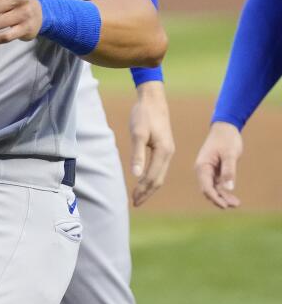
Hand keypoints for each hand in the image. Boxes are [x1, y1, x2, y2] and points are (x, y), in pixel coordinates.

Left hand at [128, 80, 174, 205]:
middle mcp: (168, 154)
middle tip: (135, 203)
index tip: (134, 200)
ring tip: (138, 196)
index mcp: (164, 152)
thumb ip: (137, 154)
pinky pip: (158, 167)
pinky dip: (151, 176)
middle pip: (158, 179)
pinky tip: (143, 179)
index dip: (143, 190)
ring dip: (149, 186)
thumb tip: (136, 175)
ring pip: (160, 174)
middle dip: (147, 192)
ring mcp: (167, 151)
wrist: (153, 100)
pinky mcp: (164, 147)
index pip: (153, 177)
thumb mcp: (138, 133)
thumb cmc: (144, 115)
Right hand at [195, 121, 242, 209]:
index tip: (225, 206)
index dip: (215, 198)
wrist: (225, 128)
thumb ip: (229, 171)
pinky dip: (224, 191)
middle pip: (208, 190)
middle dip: (220, 199)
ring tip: (237, 203)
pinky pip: (217, 184)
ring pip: (213, 189)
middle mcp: (202, 170)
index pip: (206, 187)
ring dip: (223, 197)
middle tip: (234, 205)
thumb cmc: (226, 139)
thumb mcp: (230, 154)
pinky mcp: (214, 171)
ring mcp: (208, 171)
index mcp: (202, 166)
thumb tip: (229, 188)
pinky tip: (233, 197)